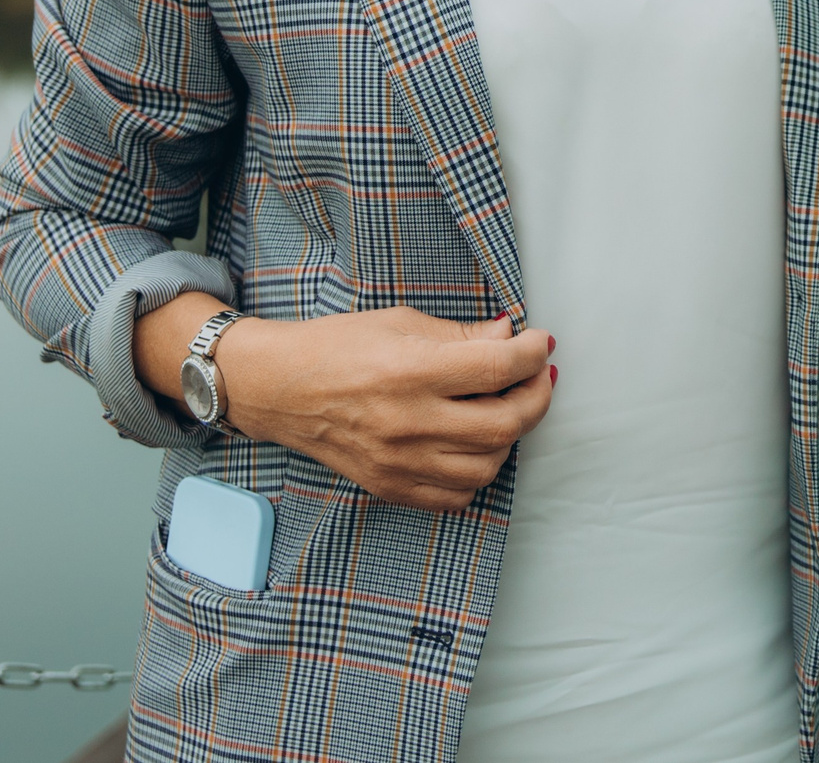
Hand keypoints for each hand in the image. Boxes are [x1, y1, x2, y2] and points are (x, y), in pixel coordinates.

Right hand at [137, 291, 554, 510]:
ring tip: (503, 408)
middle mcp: (407, 422)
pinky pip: (455, 495)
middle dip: (536, 397)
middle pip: (504, 424)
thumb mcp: (401, 322)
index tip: (540, 343)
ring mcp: (398, 462)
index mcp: (410, 371)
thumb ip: (461, 336)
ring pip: (486, 465)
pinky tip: (473, 444)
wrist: (278, 388)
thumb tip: (511, 338)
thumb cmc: (337, 347)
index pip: (498, 369)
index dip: (532, 354)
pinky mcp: (388, 486)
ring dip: (509, 437)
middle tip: (537, 377)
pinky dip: (476, 472)